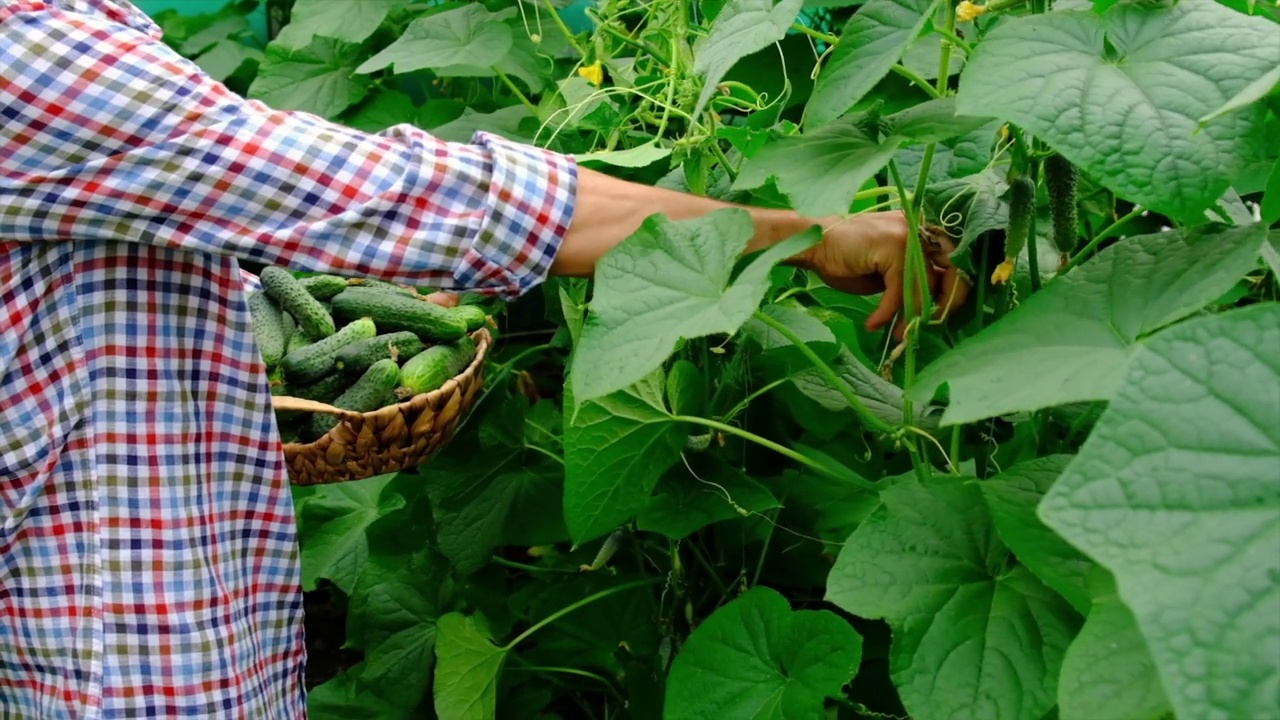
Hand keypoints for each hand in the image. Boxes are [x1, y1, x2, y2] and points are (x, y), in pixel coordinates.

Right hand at [802, 211, 970, 337]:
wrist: (814, 244)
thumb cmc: (845, 259)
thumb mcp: (887, 273)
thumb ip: (911, 281)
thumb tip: (932, 307)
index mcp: (923, 231)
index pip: (955, 261)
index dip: (952, 291)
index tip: (937, 316)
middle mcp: (921, 228)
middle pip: (951, 271)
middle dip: (943, 304)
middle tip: (926, 327)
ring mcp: (908, 235)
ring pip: (924, 286)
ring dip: (910, 317)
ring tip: (897, 334)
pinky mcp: (893, 246)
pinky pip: (899, 290)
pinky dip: (887, 311)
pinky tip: (873, 323)